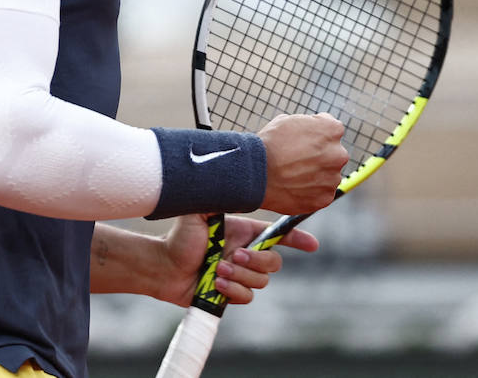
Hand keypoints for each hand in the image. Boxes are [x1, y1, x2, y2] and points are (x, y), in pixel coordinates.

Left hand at [157, 213, 318, 307]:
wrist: (164, 266)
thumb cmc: (180, 237)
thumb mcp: (198, 212)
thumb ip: (216, 197)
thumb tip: (233, 180)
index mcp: (243, 232)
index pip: (276, 235)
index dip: (297, 239)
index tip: (312, 245)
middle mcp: (245, 253)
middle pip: (274, 262)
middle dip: (257, 260)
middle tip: (234, 256)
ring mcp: (240, 275)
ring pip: (262, 281)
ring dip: (241, 275)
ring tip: (218, 270)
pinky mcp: (231, 294)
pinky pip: (248, 296)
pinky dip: (233, 291)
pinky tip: (216, 284)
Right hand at [257, 113, 346, 214]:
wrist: (255, 173)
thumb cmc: (269, 144)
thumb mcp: (289, 121)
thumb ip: (309, 125)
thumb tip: (313, 131)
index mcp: (332, 130)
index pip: (332, 130)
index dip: (315, 134)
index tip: (303, 140)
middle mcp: (339, 154)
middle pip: (333, 154)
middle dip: (319, 156)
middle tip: (297, 160)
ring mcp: (333, 178)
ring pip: (328, 175)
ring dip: (315, 175)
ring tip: (292, 175)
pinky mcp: (325, 198)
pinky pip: (320, 193)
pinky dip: (310, 191)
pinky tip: (293, 186)